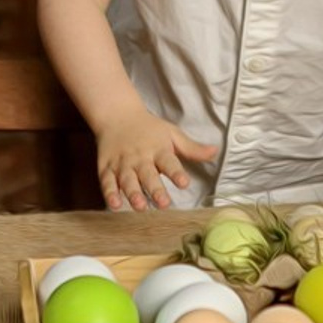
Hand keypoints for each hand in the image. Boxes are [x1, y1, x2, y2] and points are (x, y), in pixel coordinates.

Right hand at [96, 109, 216, 210]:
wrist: (117, 115)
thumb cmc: (149, 128)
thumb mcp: (172, 134)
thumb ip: (192, 148)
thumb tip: (215, 152)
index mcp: (158, 149)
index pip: (169, 162)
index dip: (177, 173)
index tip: (184, 183)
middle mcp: (140, 157)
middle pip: (148, 174)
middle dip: (155, 189)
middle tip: (163, 203)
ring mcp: (122, 163)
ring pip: (127, 180)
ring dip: (133, 194)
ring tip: (141, 207)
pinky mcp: (106, 168)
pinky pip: (107, 181)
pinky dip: (110, 193)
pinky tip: (115, 204)